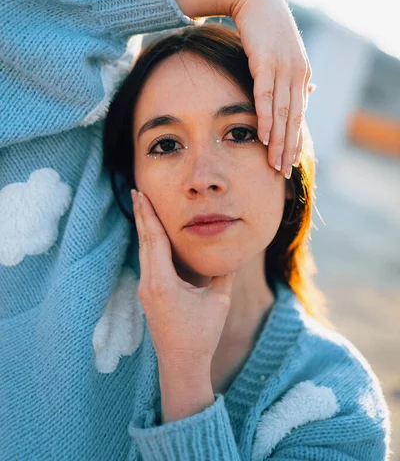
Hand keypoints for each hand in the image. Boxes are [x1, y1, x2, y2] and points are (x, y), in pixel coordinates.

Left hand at [131, 189, 234, 369]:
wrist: (181, 364)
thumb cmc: (201, 334)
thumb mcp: (218, 301)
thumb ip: (222, 273)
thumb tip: (231, 251)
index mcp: (163, 282)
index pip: (154, 239)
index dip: (149, 214)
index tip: (141, 194)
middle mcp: (149, 283)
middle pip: (144, 241)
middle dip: (141, 215)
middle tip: (137, 191)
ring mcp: (146, 290)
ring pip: (143, 251)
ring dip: (144, 228)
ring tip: (142, 207)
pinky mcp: (149, 295)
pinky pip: (147, 262)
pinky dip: (148, 243)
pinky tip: (151, 236)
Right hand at [231, 0, 311, 178]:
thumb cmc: (264, 28)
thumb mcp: (279, 54)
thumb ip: (285, 77)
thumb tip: (304, 94)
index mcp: (301, 74)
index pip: (299, 115)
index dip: (295, 140)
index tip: (290, 161)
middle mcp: (297, 73)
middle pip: (293, 119)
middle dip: (289, 148)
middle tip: (283, 172)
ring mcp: (283, 68)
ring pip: (282, 112)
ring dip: (278, 141)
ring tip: (274, 163)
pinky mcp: (266, 61)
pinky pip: (266, 96)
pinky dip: (266, 118)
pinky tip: (264, 137)